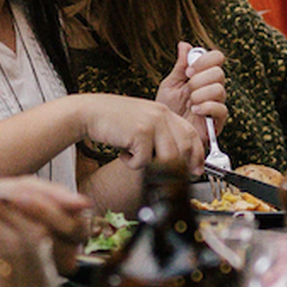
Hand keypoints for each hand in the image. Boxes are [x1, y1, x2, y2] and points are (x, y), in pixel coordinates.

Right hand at [79, 93, 204, 173]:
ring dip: (150, 164)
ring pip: (168, 158)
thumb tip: (178, 160)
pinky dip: (132, 163)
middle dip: (178, 166)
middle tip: (165, 174)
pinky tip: (123, 153)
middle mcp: (162, 115)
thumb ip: (160, 135)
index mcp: (164, 112)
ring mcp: (152, 123)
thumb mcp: (142, 123)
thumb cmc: (114, 121)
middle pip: (184, 149)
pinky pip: (144, 161)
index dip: (197, 155)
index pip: (191, 134)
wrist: (89, 113)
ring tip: (134, 157)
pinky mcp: (140, 132)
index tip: (196, 170)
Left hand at [157, 42, 228, 136]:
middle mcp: (213, 88)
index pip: (217, 58)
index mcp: (204, 76)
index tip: (188, 71)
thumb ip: (180, 66)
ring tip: (190, 104)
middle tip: (187, 89)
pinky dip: (206, 107)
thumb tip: (184, 45)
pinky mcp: (219, 120)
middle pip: (219, 72)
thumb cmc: (169, 110)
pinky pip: (221, 108)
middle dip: (199, 80)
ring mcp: (217, 103)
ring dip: (200, 95)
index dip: (204, 60)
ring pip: (219, 89)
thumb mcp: (170, 84)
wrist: (166, 133)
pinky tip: (195, 111)